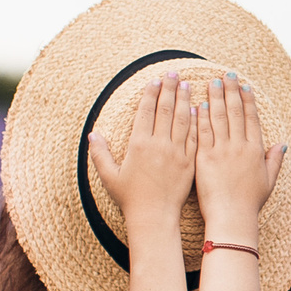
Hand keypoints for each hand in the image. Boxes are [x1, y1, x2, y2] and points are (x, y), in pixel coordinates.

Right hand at [89, 71, 194, 227]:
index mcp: (138, 144)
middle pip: (166, 110)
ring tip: (187, 85)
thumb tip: (92, 133)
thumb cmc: (129, 198)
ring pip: (182, 120)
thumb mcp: (109, 176)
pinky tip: (197, 110)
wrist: (154, 216)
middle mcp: (159, 145)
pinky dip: (196, 122)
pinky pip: (194, 137)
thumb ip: (100, 153)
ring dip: (185, 100)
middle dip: (169, 89)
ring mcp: (176, 153)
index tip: (155, 80)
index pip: (146, 112)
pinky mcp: (189, 162)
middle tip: (173, 73)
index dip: (151, 94)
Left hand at [192, 72, 283, 235]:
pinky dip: (201, 116)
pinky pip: (202, 132)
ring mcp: (222, 150)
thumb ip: (275, 160)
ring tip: (212, 81)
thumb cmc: (250, 203)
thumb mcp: (269, 181)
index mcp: (256, 150)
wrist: (232, 217)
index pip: (251, 118)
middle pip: (235, 112)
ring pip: (218, 117)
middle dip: (231, 91)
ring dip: (215, 97)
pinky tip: (198, 103)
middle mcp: (240, 146)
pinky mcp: (205, 157)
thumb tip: (283, 144)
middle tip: (227, 75)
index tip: (244, 86)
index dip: (247, 100)